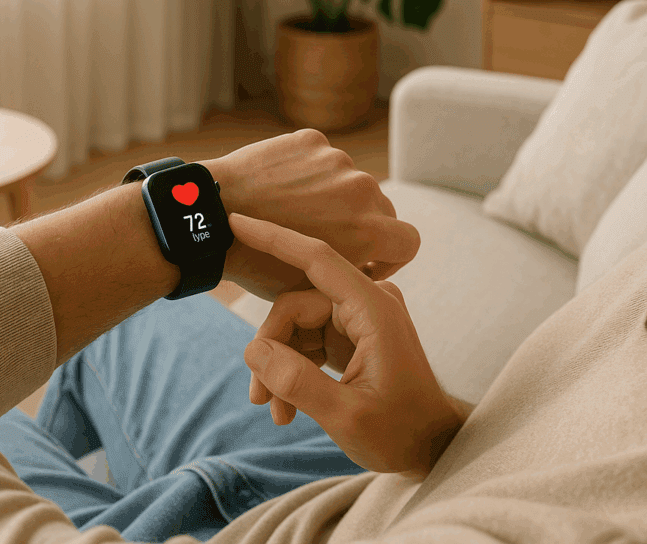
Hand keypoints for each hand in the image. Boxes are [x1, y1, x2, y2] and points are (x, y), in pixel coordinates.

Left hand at [202, 129, 420, 302]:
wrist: (211, 219)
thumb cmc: (258, 263)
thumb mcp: (313, 288)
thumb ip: (351, 274)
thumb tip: (365, 269)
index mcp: (370, 229)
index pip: (409, 240)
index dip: (391, 255)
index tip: (366, 260)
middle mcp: (363, 189)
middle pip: (379, 208)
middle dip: (360, 223)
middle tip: (324, 235)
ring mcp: (337, 160)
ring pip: (347, 181)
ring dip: (331, 195)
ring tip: (290, 210)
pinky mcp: (311, 139)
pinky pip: (320, 158)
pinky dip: (306, 172)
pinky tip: (276, 187)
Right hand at [228, 211, 463, 476]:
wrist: (430, 447)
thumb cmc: (401, 433)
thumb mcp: (347, 416)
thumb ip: (297, 381)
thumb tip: (253, 351)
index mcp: (373, 308)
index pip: (316, 258)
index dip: (273, 237)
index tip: (237, 220)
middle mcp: (366, 302)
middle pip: (294, 304)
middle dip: (271, 349)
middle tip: (259, 396)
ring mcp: (358, 316)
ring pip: (295, 323)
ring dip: (279, 366)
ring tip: (276, 410)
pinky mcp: (350, 333)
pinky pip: (306, 338)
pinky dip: (292, 369)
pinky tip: (288, 406)